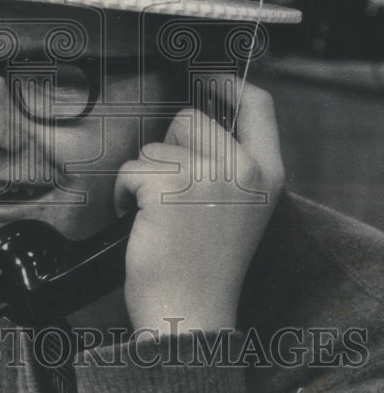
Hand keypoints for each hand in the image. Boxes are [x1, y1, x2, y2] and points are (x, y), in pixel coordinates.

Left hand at [116, 82, 284, 333]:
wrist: (190, 313)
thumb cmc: (205, 266)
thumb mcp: (239, 208)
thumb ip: (231, 164)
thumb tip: (197, 119)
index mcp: (268, 173)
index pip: (258, 104)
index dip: (227, 83)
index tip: (206, 78)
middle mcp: (244, 169)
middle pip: (191, 118)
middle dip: (169, 150)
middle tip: (171, 194)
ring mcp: (207, 175)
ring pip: (156, 146)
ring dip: (145, 177)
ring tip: (159, 216)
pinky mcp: (167, 186)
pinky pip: (131, 168)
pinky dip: (125, 193)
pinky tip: (140, 223)